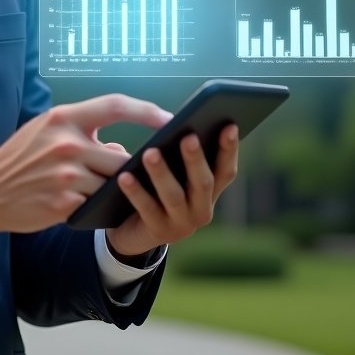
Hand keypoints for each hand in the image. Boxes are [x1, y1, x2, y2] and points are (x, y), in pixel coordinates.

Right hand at [0, 95, 168, 236]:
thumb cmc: (21, 159)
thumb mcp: (47, 132)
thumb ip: (84, 135)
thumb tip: (124, 151)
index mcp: (63, 117)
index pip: (116, 105)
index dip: (148, 112)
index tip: (171, 119)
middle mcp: (66, 142)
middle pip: (121, 157)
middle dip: (134, 169)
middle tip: (147, 175)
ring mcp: (66, 174)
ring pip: (112, 184)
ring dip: (115, 191)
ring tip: (111, 193)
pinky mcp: (64, 204)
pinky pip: (98, 205)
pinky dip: (101, 207)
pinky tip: (93, 207)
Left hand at [104, 124, 238, 258]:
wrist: (134, 229)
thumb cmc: (156, 188)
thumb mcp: (171, 171)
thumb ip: (175, 152)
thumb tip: (170, 123)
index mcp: (209, 191)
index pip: (225, 170)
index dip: (229, 149)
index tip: (230, 126)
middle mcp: (202, 209)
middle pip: (203, 183)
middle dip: (195, 159)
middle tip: (189, 137)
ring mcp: (182, 224)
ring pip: (173, 196)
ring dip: (162, 173)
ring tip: (150, 153)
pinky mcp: (159, 231)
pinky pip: (146, 209)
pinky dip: (136, 192)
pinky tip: (124, 176)